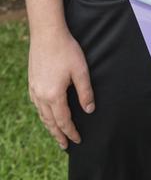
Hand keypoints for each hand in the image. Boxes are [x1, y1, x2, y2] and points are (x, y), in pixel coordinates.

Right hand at [28, 28, 94, 149]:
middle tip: (65, 145)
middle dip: (58, 134)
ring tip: (56, 133)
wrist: (47, 33)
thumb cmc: (66, 50)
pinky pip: (37, 105)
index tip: (77, 140)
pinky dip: (43, 114)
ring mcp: (34, 89)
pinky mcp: (32, 82)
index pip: (63, 121)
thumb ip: (85, 92)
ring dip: (49, 126)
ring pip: (42, 114)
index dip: (71, 132)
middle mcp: (41, 96)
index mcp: (54, 95)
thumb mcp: (81, 71)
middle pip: (50, 122)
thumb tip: (89, 110)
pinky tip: (46, 113)